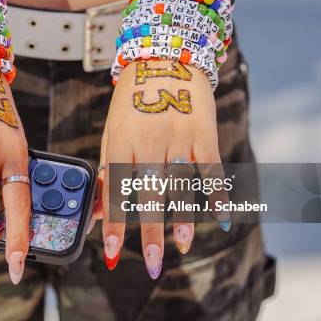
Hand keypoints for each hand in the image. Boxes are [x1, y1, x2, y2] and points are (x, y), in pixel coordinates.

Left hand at [96, 59, 228, 277]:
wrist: (163, 57)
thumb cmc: (131, 102)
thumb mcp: (112, 132)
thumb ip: (107, 172)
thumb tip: (98, 213)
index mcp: (121, 141)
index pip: (115, 188)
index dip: (114, 222)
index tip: (112, 251)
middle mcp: (149, 140)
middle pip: (149, 191)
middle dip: (149, 230)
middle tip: (152, 262)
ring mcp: (178, 136)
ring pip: (181, 183)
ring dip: (183, 217)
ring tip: (182, 246)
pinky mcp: (203, 132)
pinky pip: (212, 167)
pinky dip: (218, 193)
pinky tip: (221, 217)